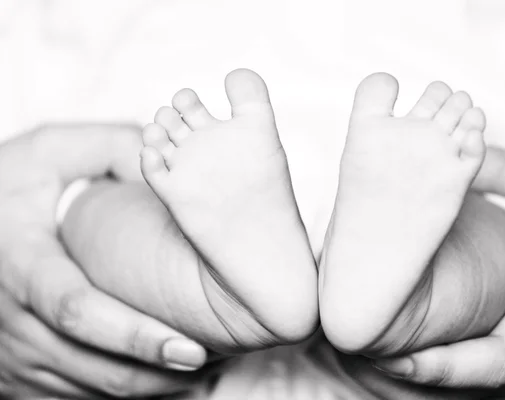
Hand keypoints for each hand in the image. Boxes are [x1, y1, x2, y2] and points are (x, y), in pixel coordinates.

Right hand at [0, 124, 205, 397]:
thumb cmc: (8, 182)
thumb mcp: (49, 151)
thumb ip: (108, 147)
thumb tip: (170, 162)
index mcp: (21, 262)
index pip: (77, 310)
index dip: (134, 335)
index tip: (188, 345)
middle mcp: (11, 317)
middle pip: (90, 363)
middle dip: (153, 371)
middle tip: (207, 362)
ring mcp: (10, 350)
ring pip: (85, 387)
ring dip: (144, 385)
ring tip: (196, 370)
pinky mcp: (15, 368)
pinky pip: (70, 393)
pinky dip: (117, 390)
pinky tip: (157, 375)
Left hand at [374, 147, 504, 397]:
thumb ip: (504, 172)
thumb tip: (443, 153)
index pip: (498, 356)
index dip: (443, 366)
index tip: (392, 357)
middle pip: (477, 386)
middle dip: (419, 380)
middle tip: (363, 358)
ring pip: (481, 397)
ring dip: (428, 387)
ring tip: (374, 362)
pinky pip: (490, 393)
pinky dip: (449, 384)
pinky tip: (414, 365)